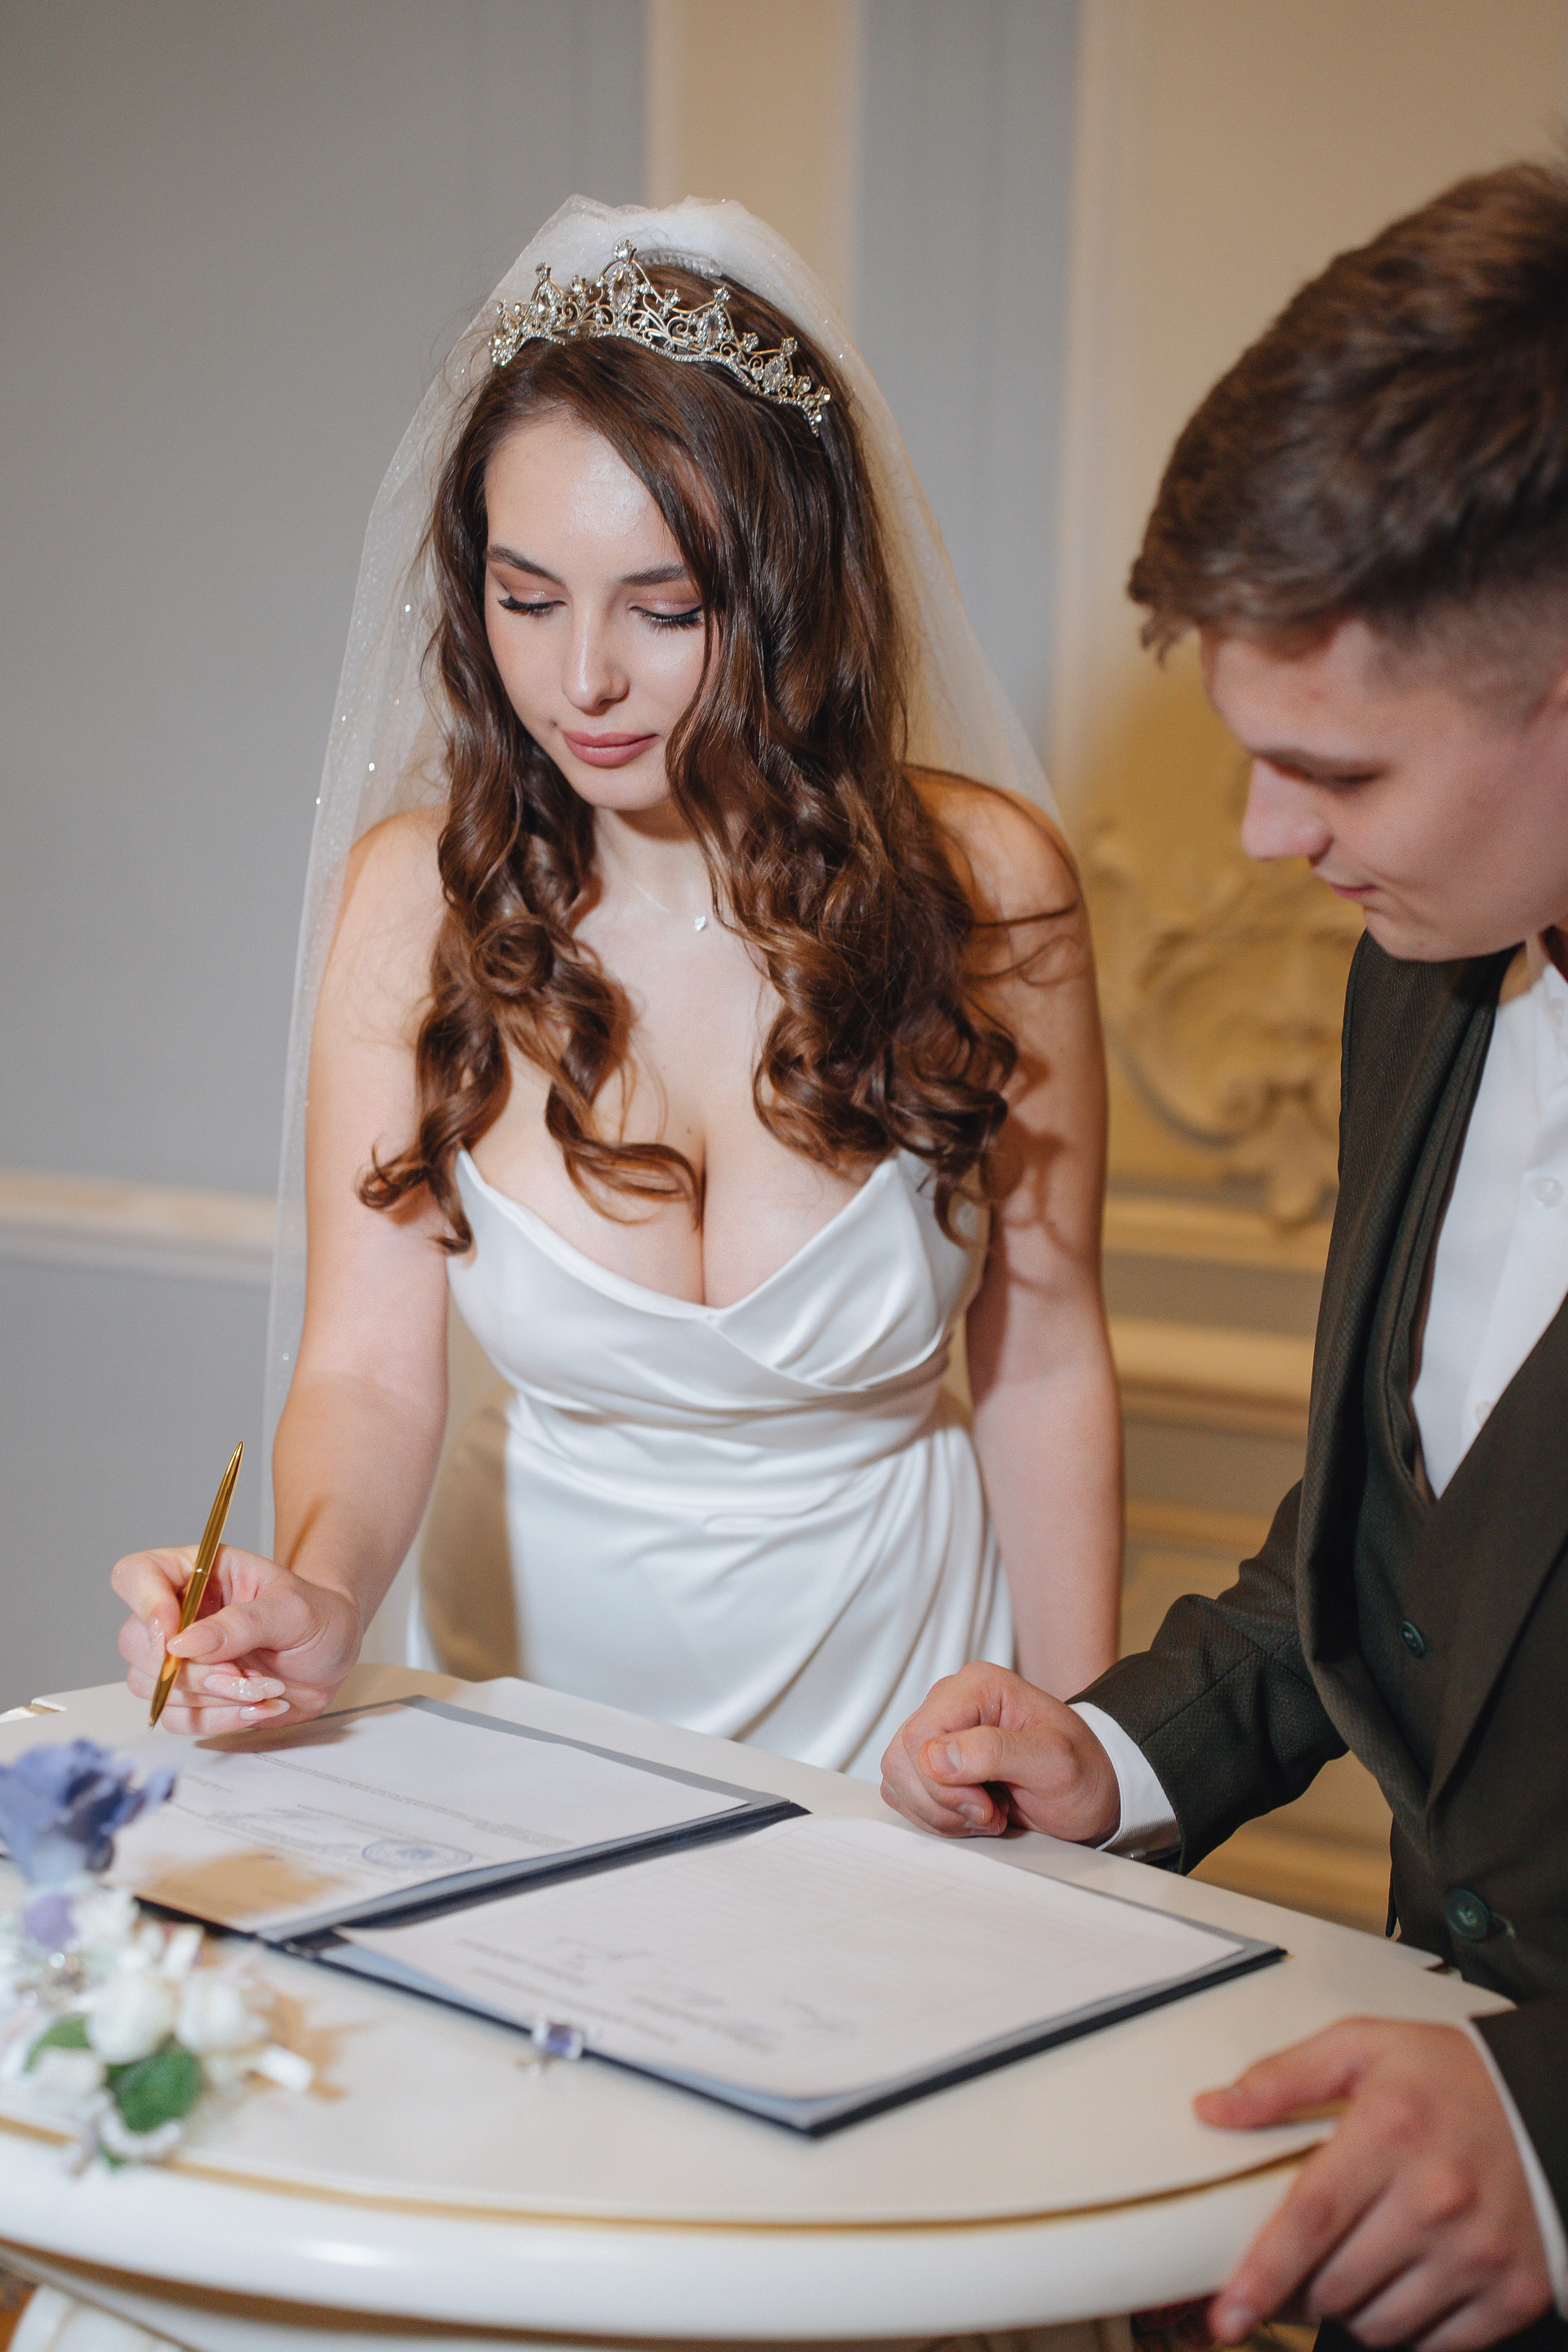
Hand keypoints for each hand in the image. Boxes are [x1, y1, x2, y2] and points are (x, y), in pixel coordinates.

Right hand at [113, 1543, 361, 1735]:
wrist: (333, 1656)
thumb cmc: (317, 1617)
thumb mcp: (293, 1609)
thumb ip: (242, 1623)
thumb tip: (183, 1644)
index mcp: (198, 1572)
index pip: (136, 1575)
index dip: (144, 1604)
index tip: (177, 1639)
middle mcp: (179, 1614)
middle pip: (134, 1641)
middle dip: (190, 1670)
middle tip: (240, 1672)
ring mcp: (180, 1658)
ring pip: (152, 1686)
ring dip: (211, 1697)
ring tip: (266, 1686)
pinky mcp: (191, 1696)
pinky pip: (176, 1718)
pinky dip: (220, 1719)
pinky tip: (259, 1706)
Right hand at [879, 1661, 1119, 1842]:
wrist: (1093, 1792)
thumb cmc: (1083, 1771)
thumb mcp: (1054, 1761)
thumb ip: (995, 1752)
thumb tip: (935, 1756)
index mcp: (977, 1686)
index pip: (922, 1735)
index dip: (946, 1782)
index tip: (988, 1804)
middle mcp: (950, 1702)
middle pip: (903, 1758)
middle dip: (944, 1802)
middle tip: (991, 1812)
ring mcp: (939, 1733)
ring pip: (897, 1778)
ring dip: (939, 1813)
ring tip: (985, 1813)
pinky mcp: (931, 1764)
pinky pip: (903, 1793)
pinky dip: (933, 1817)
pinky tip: (970, 1816)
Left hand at [1203, 2019, 1553, 2350]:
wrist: (1548, 2101)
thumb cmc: (1453, 2077)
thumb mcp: (1362, 2047)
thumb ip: (1282, 2077)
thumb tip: (1215, 2108)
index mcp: (1390, 2132)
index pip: (1310, 2220)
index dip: (1263, 2275)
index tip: (1230, 2312)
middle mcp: (1437, 2198)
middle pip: (1337, 2282)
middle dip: (1303, 2286)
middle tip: (1304, 2267)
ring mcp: (1479, 2251)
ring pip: (1381, 2325)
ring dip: (1350, 2313)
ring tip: (1352, 2271)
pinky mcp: (1515, 2291)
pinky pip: (1438, 2346)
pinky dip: (1407, 2331)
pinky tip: (1399, 2291)